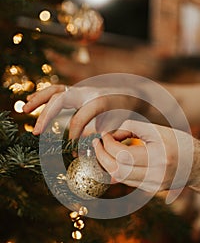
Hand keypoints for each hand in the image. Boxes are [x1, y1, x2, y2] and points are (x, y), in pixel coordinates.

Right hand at [23, 84, 138, 138]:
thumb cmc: (126, 112)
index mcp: (101, 100)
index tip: (74, 149)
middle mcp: (88, 92)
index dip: (75, 135)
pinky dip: (43, 95)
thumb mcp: (119, 126)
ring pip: (55, 90)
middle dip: (46, 114)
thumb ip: (103, 138)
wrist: (132, 93)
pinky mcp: (76, 91)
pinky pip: (56, 90)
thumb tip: (84, 152)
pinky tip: (31, 101)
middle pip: (61, 98)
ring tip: (25, 109)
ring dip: (38, 99)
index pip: (81, 117)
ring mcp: (81, 89)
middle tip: (36, 132)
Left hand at [92, 120, 193, 193]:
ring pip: (119, 178)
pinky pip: (126, 181)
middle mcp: (156, 175)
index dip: (109, 144)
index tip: (105, 135)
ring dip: (105, 164)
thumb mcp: (157, 130)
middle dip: (101, 155)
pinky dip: (115, 170)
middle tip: (97, 143)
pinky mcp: (150, 190)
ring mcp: (153, 185)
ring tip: (101, 150)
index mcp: (159, 158)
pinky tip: (111, 160)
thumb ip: (133, 128)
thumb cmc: (177, 142)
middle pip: (117, 170)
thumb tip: (112, 134)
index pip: (123, 155)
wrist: (196, 164)